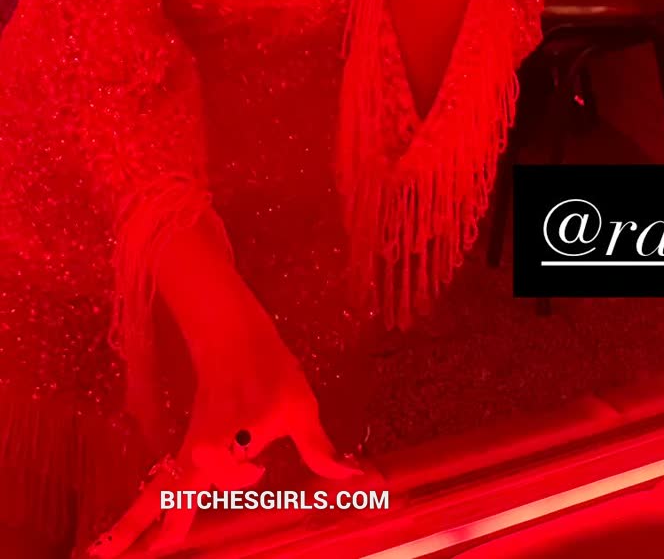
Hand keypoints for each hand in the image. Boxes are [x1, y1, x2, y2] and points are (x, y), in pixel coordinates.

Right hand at [87, 310, 367, 555]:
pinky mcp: (187, 449)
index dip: (240, 473)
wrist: (233, 335)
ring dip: (132, 522)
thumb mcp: (300, 406)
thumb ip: (318, 449)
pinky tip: (135, 530)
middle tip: (104, 556)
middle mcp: (202, 448)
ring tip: (102, 553)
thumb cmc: (270, 369)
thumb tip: (352, 477)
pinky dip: (146, 507)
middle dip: (138, 527)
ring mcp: (189, 450)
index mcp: (230, 435)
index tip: (259, 471)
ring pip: (158, 491)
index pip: (224, 467)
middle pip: (167, 493)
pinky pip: (162, 484)